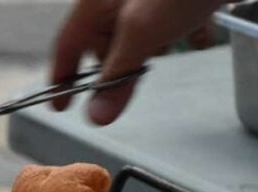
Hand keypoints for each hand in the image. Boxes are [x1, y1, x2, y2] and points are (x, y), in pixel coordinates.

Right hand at [51, 0, 225, 124]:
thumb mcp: (143, 31)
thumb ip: (119, 73)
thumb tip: (97, 114)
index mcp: (96, 2)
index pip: (67, 46)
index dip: (61, 78)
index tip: (61, 107)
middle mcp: (117, 0)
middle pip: (104, 43)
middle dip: (117, 67)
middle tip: (125, 91)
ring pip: (138, 34)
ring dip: (153, 49)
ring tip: (169, 47)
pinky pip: (170, 22)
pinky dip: (180, 35)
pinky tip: (196, 37)